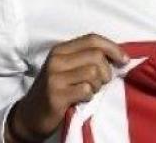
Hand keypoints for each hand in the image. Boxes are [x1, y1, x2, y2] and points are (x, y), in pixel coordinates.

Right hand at [6, 33, 127, 142]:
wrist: (30, 116)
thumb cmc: (56, 90)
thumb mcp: (67, 69)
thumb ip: (87, 58)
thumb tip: (119, 56)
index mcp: (60, 50)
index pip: (92, 39)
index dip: (112, 47)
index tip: (124, 60)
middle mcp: (56, 59)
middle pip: (96, 55)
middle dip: (106, 71)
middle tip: (100, 83)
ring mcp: (54, 77)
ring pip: (93, 72)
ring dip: (98, 85)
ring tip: (89, 91)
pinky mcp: (56, 95)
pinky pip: (86, 90)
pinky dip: (89, 97)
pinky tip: (81, 100)